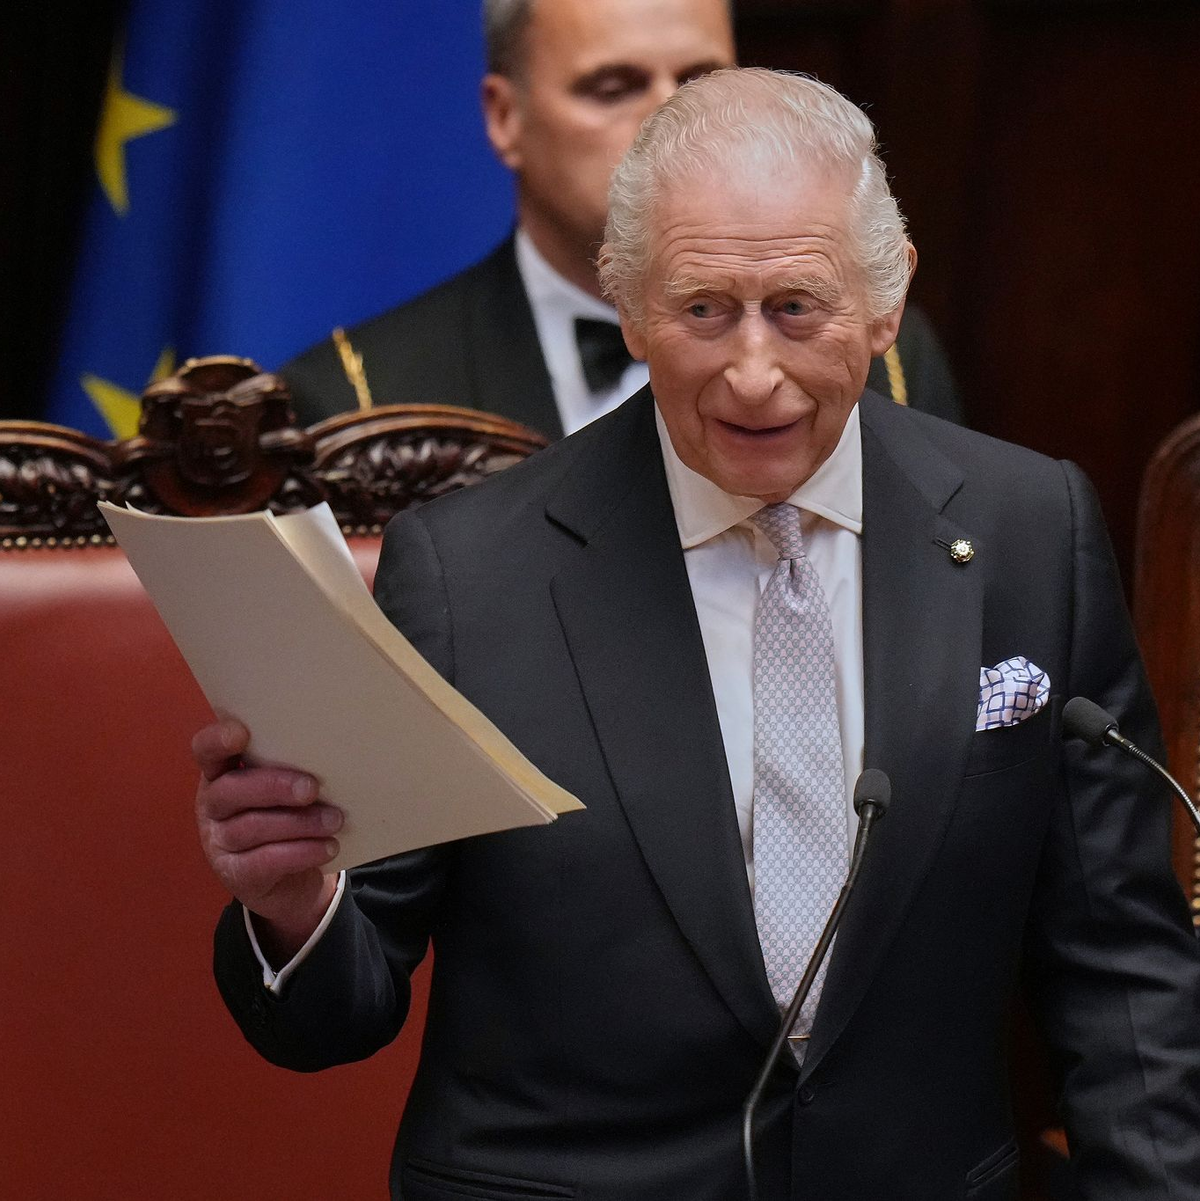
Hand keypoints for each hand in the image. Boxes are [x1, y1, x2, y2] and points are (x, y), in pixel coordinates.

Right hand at [194, 718, 340, 961]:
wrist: (290, 882)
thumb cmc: (289, 818)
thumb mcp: (286, 790)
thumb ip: (292, 767)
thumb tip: (329, 752)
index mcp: (221, 774)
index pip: (205, 751)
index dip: (217, 741)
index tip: (241, 733)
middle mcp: (212, 806)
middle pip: (231, 790)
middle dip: (275, 786)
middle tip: (311, 788)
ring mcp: (219, 842)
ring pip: (254, 827)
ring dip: (300, 823)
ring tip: (334, 820)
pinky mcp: (235, 874)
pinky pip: (266, 861)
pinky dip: (302, 852)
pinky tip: (328, 847)